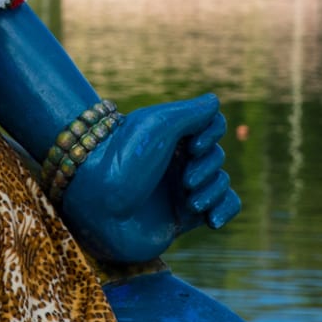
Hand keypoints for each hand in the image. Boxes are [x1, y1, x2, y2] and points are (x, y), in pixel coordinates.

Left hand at [57, 93, 239, 265]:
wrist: (96, 206)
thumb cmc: (123, 160)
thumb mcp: (157, 125)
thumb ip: (191, 113)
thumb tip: (215, 101)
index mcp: (169, 133)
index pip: (212, 124)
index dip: (212, 134)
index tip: (194, 145)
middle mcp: (175, 159)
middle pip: (217, 155)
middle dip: (206, 168)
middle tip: (184, 181)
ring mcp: (179, 188)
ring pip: (220, 182)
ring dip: (213, 191)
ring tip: (191, 204)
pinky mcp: (182, 216)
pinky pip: (221, 208)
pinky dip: (224, 210)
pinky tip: (212, 221)